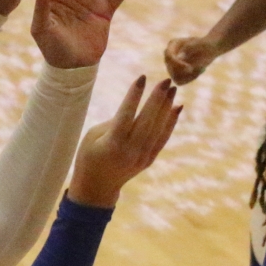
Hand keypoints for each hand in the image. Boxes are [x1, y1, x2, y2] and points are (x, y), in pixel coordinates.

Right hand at [65, 75, 180, 206]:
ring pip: (157, 128)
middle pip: (147, 120)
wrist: (97, 187)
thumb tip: (136, 108)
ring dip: (166, 107)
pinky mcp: (149, 159)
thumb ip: (114, 122)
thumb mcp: (93, 137)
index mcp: (112, 144)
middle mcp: (129, 150)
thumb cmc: (89, 156)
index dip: (134, 95)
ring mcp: (142, 156)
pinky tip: (176, 107)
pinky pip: (162, 138)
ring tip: (172, 88)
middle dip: (157, 98)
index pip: (126, 115)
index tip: (142, 77)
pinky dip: (170, 122)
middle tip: (165, 80)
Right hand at [163, 35, 217, 84]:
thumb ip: (189, 48)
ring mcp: (171, 65)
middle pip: (170, 68)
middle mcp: (169, 55)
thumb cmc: (206, 43)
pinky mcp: (176, 73)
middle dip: (185, 71)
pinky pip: (179, 82)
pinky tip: (198, 72)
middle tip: (200, 68)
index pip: (169, 57)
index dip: (177, 64)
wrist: (209, 48)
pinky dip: (190, 78)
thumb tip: (179, 58)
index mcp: (173, 44)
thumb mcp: (200, 44)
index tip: (190, 68)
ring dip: (189, 76)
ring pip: (175, 77)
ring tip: (200, 69)